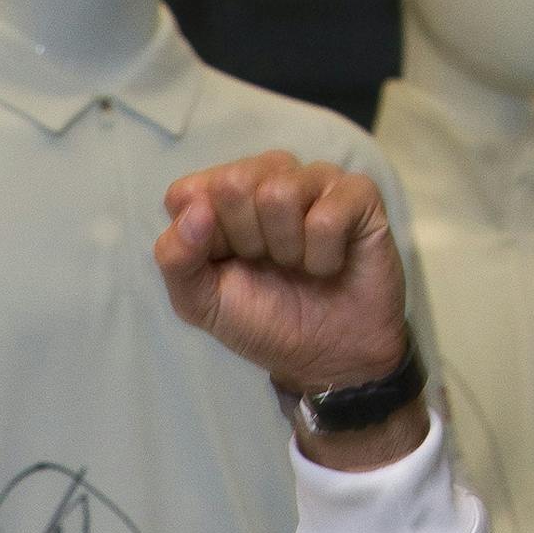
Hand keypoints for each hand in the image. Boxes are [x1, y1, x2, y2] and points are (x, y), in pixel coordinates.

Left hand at [155, 151, 424, 469]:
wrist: (327, 355)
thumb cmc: (260, 319)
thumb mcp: (199, 301)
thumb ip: (175, 258)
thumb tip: (195, 209)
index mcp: (217, 196)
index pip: (186, 192)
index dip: (202, 237)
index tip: (223, 262)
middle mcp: (265, 176)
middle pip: (233, 184)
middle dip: (246, 240)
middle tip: (267, 263)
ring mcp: (314, 179)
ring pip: (280, 192)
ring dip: (287, 248)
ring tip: (298, 264)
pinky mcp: (358, 193)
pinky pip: (327, 215)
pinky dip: (323, 255)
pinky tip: (329, 264)